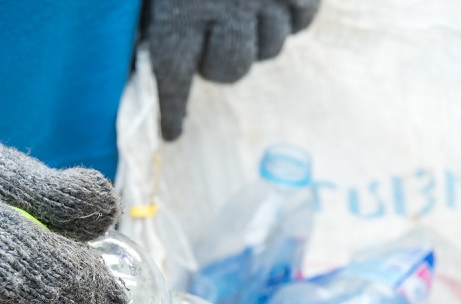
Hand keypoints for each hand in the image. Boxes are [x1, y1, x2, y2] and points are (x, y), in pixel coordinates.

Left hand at [144, 0, 319, 140]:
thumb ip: (163, 16)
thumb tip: (158, 65)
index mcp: (180, 7)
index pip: (171, 72)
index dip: (172, 107)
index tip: (172, 133)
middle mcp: (227, 7)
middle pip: (229, 70)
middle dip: (218, 65)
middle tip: (212, 41)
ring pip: (269, 47)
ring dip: (257, 36)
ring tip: (245, 10)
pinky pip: (302, 20)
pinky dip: (292, 15)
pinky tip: (277, 1)